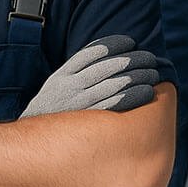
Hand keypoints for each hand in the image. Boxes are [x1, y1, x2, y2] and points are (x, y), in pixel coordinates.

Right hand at [20, 34, 159, 118]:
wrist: (34, 145)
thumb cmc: (54, 113)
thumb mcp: (56, 88)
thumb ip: (75, 73)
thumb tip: (106, 58)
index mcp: (61, 76)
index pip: (90, 53)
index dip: (113, 44)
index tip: (131, 42)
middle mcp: (69, 87)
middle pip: (107, 66)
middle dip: (132, 59)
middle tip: (150, 58)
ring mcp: (79, 104)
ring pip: (115, 83)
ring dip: (138, 76)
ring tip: (153, 74)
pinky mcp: (90, 122)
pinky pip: (117, 104)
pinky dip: (134, 95)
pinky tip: (147, 91)